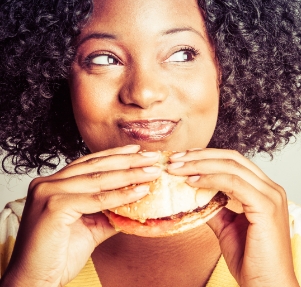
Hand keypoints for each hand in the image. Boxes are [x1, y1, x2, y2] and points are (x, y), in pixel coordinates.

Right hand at [2, 145, 160, 286]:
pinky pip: (96, 199)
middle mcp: (48, 183)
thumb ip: (109, 210)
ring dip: (129, 175)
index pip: (89, 162)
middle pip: (96, 166)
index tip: (136, 150)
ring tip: (151, 172)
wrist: (36, 281)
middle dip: (127, 161)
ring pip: (98, 180)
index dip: (115, 155)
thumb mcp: (89, 226)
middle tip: (150, 157)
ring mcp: (49, 192)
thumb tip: (136, 200)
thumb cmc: (58, 253)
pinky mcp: (54, 206)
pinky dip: (120, 195)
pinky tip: (140, 191)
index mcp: (54, 183)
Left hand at [168, 148, 298, 286]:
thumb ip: (214, 206)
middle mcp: (269, 187)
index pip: (232, 161)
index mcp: (262, 189)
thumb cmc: (249, 257)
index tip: (182, 158)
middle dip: (199, 155)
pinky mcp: (266, 206)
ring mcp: (270, 195)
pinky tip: (191, 181)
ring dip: (199, 164)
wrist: (266, 285)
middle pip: (231, 158)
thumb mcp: (225, 225)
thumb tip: (194, 192)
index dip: (205, 155)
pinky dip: (210, 179)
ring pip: (231, 167)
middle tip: (174, 159)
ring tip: (177, 168)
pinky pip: (233, 183)